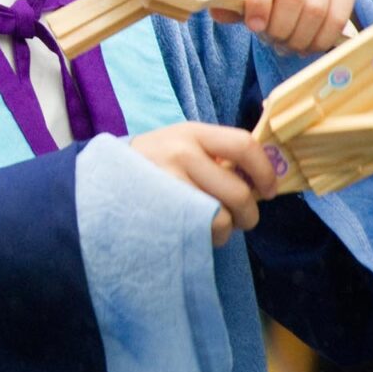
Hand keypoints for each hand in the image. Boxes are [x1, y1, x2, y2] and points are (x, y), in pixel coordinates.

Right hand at [130, 122, 277, 244]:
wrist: (103, 179)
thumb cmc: (155, 163)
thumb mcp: (182, 143)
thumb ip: (218, 154)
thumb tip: (264, 178)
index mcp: (192, 132)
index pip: (244, 144)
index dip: (265, 171)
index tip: (269, 190)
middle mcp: (181, 154)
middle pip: (238, 193)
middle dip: (249, 214)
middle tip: (242, 218)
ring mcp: (169, 184)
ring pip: (222, 220)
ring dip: (224, 229)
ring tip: (208, 222)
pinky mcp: (162, 213)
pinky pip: (202, 235)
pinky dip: (206, 238)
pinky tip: (193, 229)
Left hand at [214, 0, 355, 54]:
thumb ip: (230, 6)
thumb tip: (219, 12)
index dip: (258, 2)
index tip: (255, 27)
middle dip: (281, 28)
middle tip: (274, 41)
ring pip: (317, 9)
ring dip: (301, 37)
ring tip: (289, 45)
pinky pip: (338, 17)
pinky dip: (322, 39)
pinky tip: (308, 46)